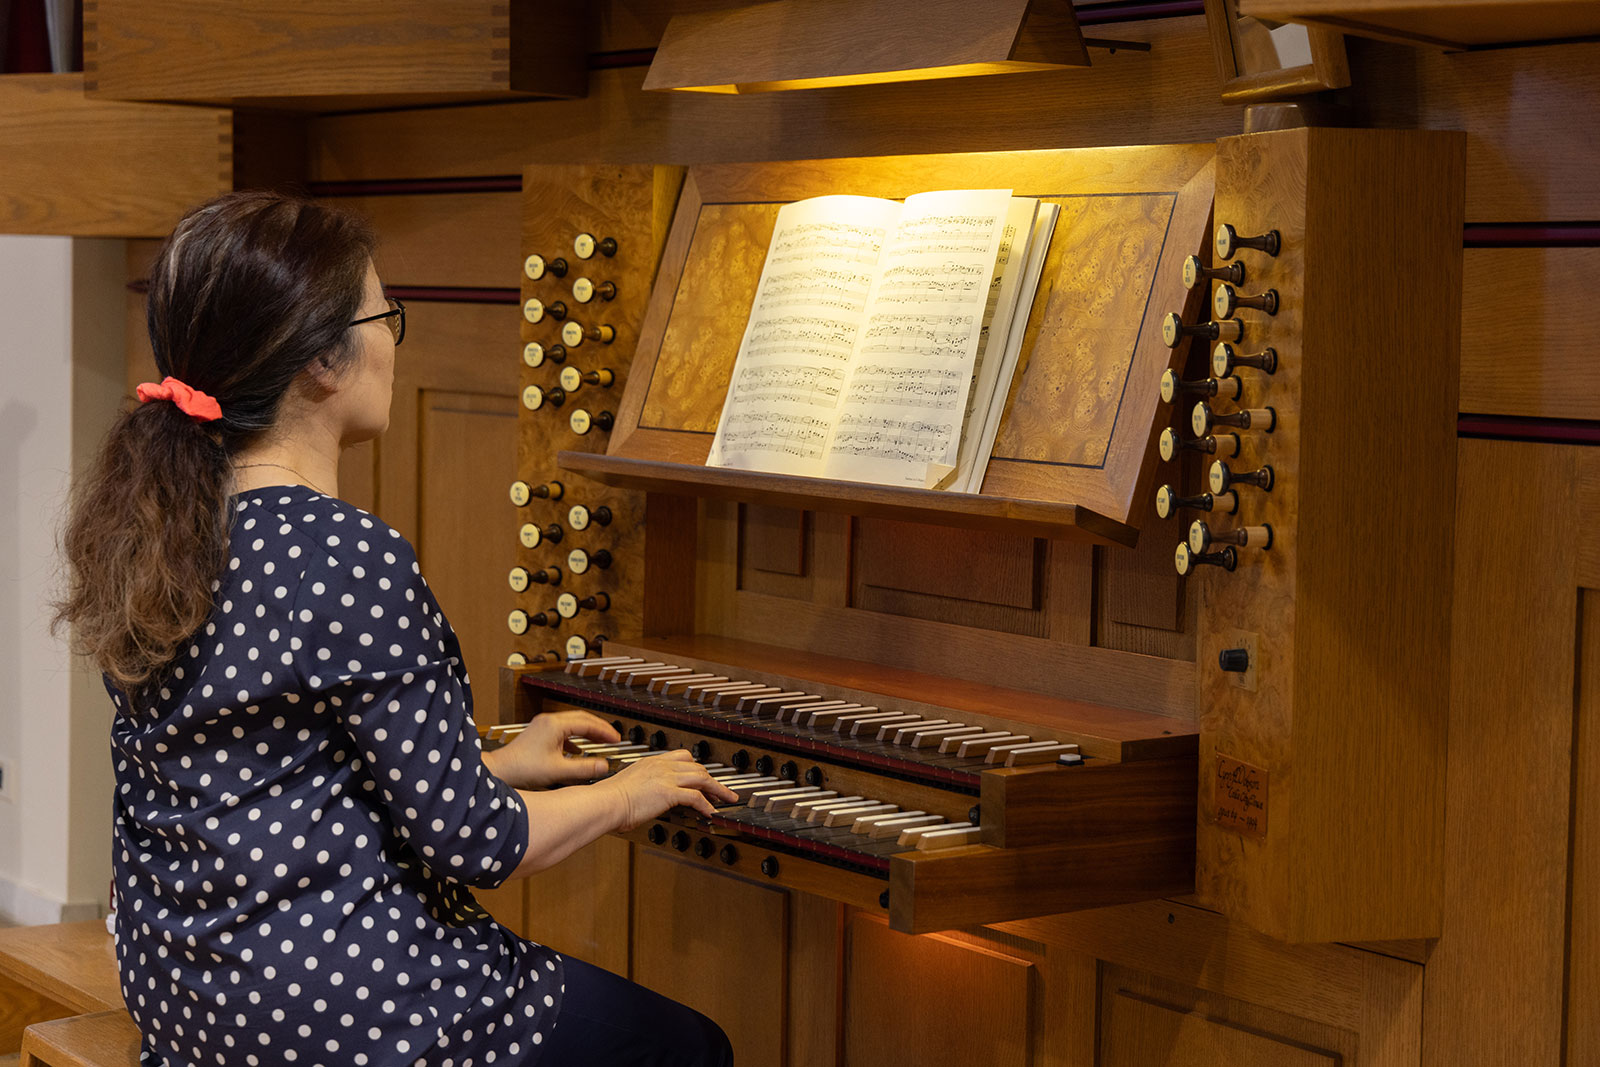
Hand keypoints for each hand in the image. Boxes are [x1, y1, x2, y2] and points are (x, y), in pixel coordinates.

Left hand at [485, 711, 618, 789]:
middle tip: (612, 737)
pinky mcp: (538, 734)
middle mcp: (548, 721)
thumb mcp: (558, 771)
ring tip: (599, 741)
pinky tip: (577, 750)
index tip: (616, 739)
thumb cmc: (522, 769)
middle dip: (599, 728)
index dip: (605, 731)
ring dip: (587, 732)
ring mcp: (542, 726)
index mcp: (555, 725)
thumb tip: (604, 766)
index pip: (588, 723)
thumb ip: (584, 769)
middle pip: (581, 718)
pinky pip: (563, 731)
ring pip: (572, 723)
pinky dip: (575, 738)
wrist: (500, 771)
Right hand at [601, 750, 739, 830]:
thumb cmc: (608, 801)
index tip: (703, 776)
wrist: (604, 803)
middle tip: (720, 790)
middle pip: (696, 766)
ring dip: (717, 789)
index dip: (697, 767)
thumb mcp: (628, 787)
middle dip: (711, 778)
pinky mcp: (668, 792)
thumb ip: (642, 789)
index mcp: (651, 763)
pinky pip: (696, 797)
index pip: (682, 757)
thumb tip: (647, 801)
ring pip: (702, 778)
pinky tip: (711, 813)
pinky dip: (707, 805)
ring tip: (726, 799)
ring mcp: (666, 777)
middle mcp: (660, 766)